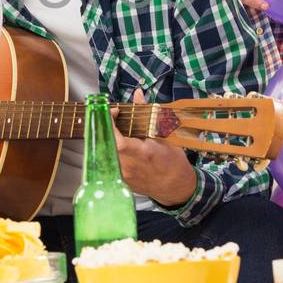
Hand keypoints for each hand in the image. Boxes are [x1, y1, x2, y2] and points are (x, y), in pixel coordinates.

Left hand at [112, 89, 197, 205]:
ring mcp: (123, 175)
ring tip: (120, 131)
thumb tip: (138, 94)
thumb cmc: (173, 162)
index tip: (114, 112)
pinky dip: (113, 150)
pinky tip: (123, 146)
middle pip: (106, 143)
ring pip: (106, 152)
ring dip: (110, 138)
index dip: (110, 122)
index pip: (116, 138)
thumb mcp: (164, 136)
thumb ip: (147, 113)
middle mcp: (128, 166)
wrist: (177, 188)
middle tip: (116, 118)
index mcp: (141, 154)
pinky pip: (110, 162)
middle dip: (108, 127)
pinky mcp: (121, 180)